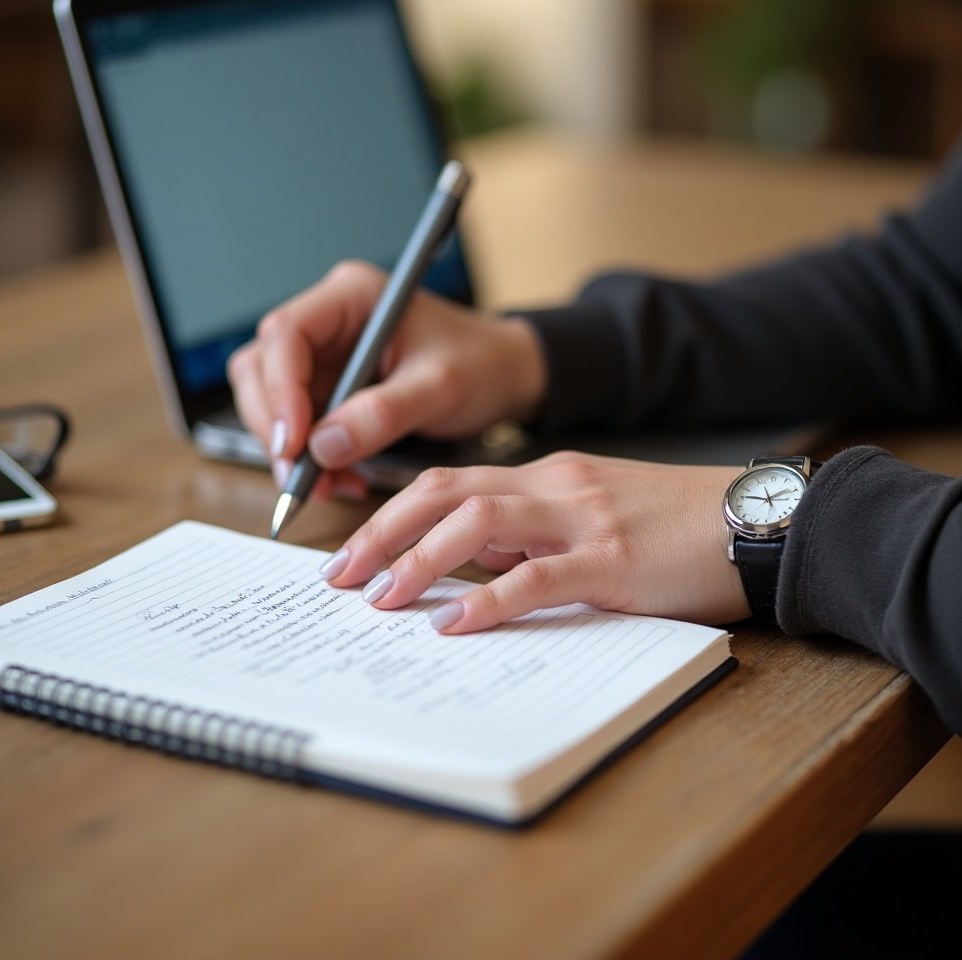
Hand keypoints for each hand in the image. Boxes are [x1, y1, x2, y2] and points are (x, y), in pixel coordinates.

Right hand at [227, 261, 546, 498]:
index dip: (280, 389)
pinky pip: (297, 425)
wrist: (501, 377)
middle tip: (300, 479)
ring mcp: (324, 355)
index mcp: (351, 296)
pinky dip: (309, 459)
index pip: (287, 332)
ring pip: (271, 400)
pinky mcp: (328, 389)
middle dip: (277, 427)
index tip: (294, 443)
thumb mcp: (440, 388)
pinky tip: (340, 480)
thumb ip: (383, 414)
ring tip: (328, 486)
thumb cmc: (479, 364)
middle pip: (263, 367)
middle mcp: (327, 320)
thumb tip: (323, 445)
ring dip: (289, 450)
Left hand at [321, 453, 748, 631]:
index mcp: (546, 477)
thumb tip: (475, 565)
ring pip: (478, 524)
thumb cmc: (676, 525)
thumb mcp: (595, 514)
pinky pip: (536, 577)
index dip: (392, 515)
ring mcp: (583, 520)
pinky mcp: (614, 561)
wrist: (758, 520)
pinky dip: (487, 600)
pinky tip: (455, 623)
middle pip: (444, 494)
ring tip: (382, 599)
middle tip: (342, 576)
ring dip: (419, 561)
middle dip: (383, 532)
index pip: (448, 483)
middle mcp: (555, 487)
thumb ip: (537, 531)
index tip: (356, 551)